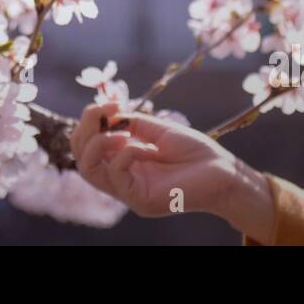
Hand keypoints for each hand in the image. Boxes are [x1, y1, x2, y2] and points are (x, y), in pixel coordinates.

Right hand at [69, 100, 267, 231]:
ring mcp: (128, 192)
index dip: (89, 120)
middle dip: (86, 128)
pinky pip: (117, 176)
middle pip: (80, 157)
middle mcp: (120, 178)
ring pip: (88, 170)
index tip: (110, 102)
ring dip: (100, 142)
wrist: (223, 172)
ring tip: (122, 132)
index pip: (86, 145)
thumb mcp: (155, 129)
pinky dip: (127, 153)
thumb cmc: (193, 151)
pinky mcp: (140, 201)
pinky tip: (147, 148)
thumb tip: (103, 113)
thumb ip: (128, 123)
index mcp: (121, 161)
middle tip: (106, 111)